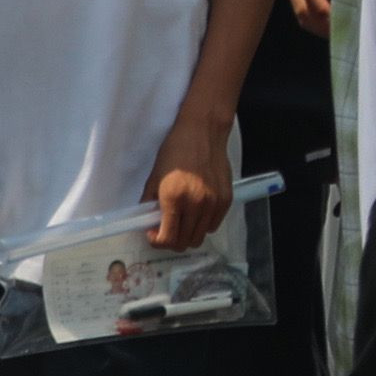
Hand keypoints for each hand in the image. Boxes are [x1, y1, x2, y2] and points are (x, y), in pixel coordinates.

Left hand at [144, 108, 233, 251]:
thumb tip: (149, 224)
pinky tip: (197, 212)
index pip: (167, 239)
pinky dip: (203, 225)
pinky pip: (213, 225)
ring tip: (183, 221)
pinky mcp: (226, 199)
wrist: (202, 132)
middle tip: (167, 228)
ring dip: (188, 234)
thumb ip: (150, 205)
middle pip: (184, 243)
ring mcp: (214, 203)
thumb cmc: (174, 151)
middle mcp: (196, 204)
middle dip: (172, 240)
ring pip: (200, 237)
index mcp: (174, 198)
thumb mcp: (154, 178)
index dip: (156, 240)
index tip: (153, 232)